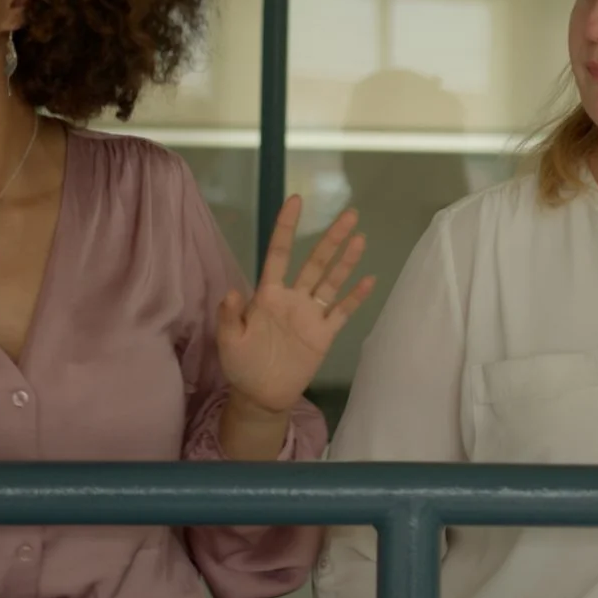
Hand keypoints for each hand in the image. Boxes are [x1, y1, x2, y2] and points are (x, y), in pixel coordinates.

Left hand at [215, 195, 375, 415]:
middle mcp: (293, 298)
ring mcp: (311, 315)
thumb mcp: (229, 341)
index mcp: (268, 295)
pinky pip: (342, 311)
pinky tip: (369, 280)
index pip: (279, 253)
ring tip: (360, 238)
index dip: (286, 228)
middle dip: (331, 238)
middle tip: (350, 213)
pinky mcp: (324, 334)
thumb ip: (230, 317)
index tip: (296, 201)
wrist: (261, 396)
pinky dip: (355, 297)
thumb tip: (234, 291)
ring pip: (332, 281)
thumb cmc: (242, 366)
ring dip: (346, 261)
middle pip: (315, 262)